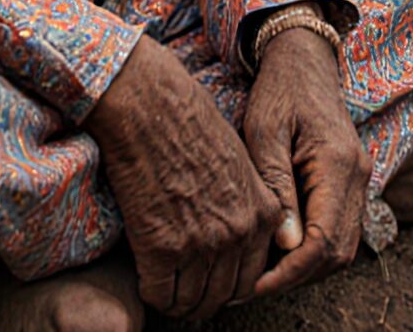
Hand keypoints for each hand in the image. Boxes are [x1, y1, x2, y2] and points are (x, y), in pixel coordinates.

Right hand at [86, 37, 285, 319]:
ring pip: (192, 302)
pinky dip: (152, 293)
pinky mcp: (163, 247)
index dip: (230, 285)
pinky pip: (160, 294)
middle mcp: (240, 234)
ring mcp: (203, 244)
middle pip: (225, 296)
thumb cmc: (192, 127)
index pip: (254, 277)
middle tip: (185, 291)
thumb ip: (249, 205)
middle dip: (204, 299)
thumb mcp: (243, 165)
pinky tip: (147, 277)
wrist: (153, 108)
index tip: (212, 280)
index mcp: (266, 214)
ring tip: (165, 287)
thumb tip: (238, 241)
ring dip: (178, 301)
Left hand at [244, 25, 369, 296]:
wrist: (305, 59)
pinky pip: (341, 229)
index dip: (289, 272)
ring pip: (344, 247)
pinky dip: (314, 250)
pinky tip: (280, 249)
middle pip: (338, 252)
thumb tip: (287, 246)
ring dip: (307, 267)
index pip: (323, 241)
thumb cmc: (278, 90)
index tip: (252, 285)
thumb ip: (277, 188)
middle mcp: (358, 175)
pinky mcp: (351, 180)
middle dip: (297, 277)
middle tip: (251, 286)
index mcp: (338, 164)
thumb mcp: (264, 133)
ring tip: (262, 272)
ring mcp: (359, 178)